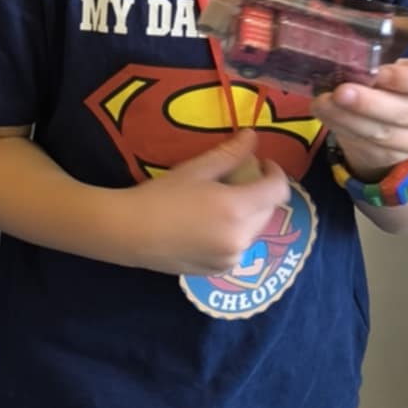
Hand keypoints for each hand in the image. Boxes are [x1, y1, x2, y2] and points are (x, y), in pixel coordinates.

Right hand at [122, 129, 290, 275]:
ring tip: (220, 204)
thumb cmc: (160, 195)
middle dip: (260, 192)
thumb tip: (253, 137)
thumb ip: (230, 154)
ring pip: (255, 229)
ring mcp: (231, 258)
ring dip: (248, 213)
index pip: (278, 190)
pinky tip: (209, 225)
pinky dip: (234, 233)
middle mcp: (240, 237)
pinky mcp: (220, 271)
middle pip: (268, 210)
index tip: (262, 163)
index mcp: (236, 208)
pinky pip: (239, 247)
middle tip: (237, 179)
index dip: (276, 173)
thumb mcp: (196, 169)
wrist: (129, 232)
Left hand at [316, 58, 407, 179]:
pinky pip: (366, 145)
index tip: (380, 74)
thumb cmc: (397, 84)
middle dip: (369, 103)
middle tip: (340, 92)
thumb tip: (354, 64)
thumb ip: (385, 68)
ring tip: (322, 103)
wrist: (398, 122)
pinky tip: (325, 114)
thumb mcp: (400, 69)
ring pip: (382, 133)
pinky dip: (341, 128)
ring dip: (347, 118)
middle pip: (405, 113)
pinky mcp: (394, 156)